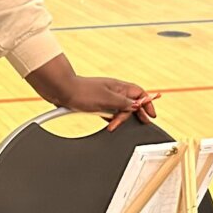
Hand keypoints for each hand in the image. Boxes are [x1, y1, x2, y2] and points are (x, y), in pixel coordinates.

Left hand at [25, 58, 157, 130]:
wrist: (61, 90)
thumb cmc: (81, 91)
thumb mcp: (107, 99)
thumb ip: (123, 103)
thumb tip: (137, 106)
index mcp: (119, 87)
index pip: (140, 93)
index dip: (148, 103)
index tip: (151, 115)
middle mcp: (114, 91)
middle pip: (131, 103)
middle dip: (135, 114)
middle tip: (142, 123)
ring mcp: (105, 97)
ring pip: (119, 109)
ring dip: (119, 118)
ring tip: (114, 126)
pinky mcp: (96, 104)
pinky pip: (109, 112)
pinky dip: (110, 119)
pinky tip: (109, 124)